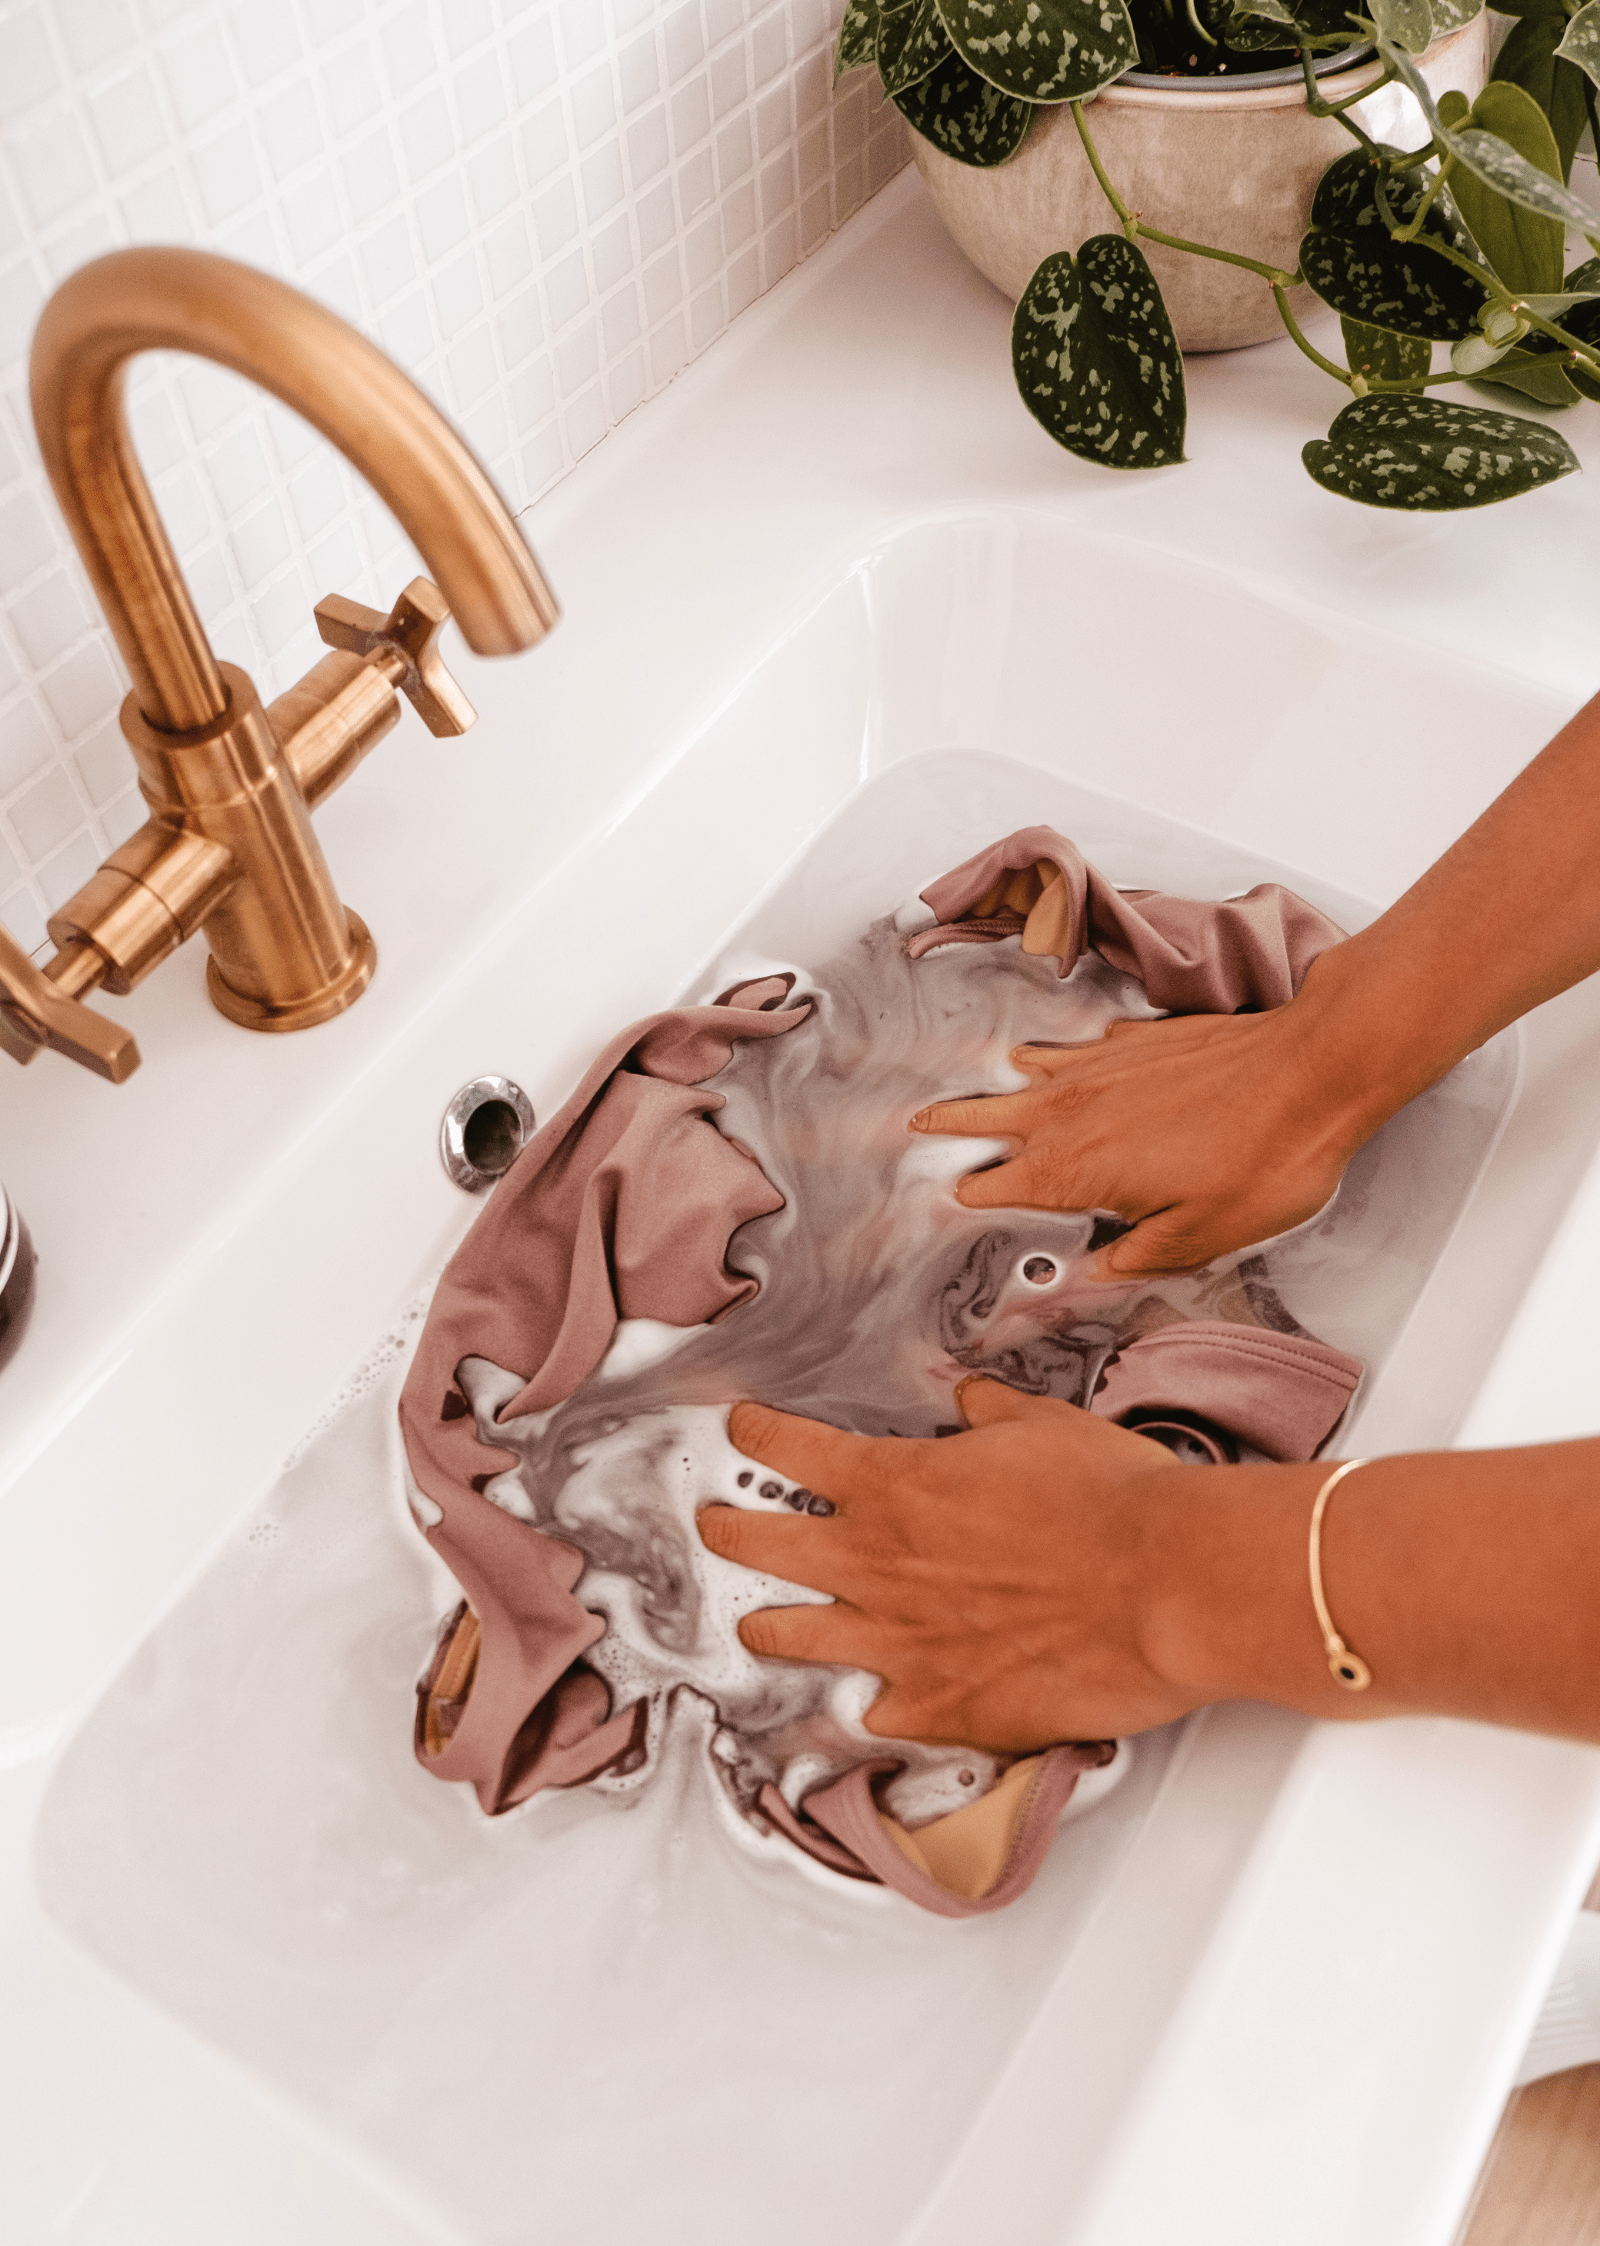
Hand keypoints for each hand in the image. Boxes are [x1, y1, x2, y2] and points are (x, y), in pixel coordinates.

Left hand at [697, 1379, 1212, 1752]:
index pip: (794, 1448)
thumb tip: (970, 1403)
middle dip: (731, 1531)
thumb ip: (990, 1418)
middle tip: (715, 1525)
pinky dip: (877, 1706)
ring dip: (772, 1626)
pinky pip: (881, 1713)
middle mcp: (879, 1564)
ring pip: (799, 1636)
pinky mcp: (943, 1707)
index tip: (742, 1427)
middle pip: (766, 1545)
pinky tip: (874, 1706)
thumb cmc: (1114, 1502)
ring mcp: (902, 1644)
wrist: (1165, 1586)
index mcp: (896, 1485)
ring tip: (756, 1626)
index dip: (759, 1434)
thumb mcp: (1044, 1427)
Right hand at [910, 1005, 1366, 1276]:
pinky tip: (1063, 1062)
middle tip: (916, 1124)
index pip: (995, 1185)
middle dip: (948, 1124)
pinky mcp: (1136, 1038)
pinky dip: (1057, 1058)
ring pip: (1027, 1073)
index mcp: (1075, 1170)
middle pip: (987, 1116)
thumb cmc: (1263, 1160)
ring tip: (979, 1090)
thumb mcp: (1196, 1240)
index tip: (944, 1202)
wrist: (1313, 1071)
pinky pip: (1075, 1048)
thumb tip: (1095, 1272)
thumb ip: (1133, 1257)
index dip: (966, 1198)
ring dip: (998, 1085)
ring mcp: (1102, 1065)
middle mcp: (1072, 1110)